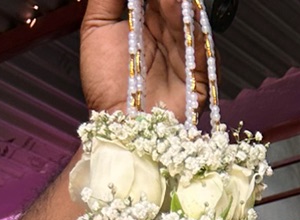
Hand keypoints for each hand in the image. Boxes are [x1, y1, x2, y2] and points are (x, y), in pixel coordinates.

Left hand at [81, 0, 206, 118]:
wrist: (117, 126)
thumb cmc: (104, 84)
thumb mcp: (96, 28)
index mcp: (144, 20)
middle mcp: (166, 33)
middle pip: (175, 2)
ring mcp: (183, 52)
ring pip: (189, 18)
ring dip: (179, 5)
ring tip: (168, 0)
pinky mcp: (198, 73)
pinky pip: (203, 47)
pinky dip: (196, 30)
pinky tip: (185, 13)